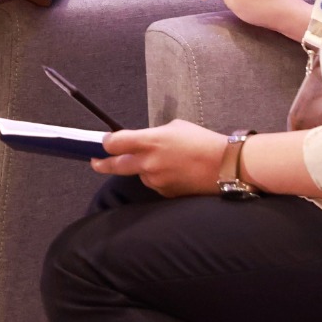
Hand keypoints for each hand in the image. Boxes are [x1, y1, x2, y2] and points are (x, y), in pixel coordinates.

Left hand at [92, 120, 232, 194]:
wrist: (226, 166)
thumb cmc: (203, 141)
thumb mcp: (176, 128)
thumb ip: (154, 135)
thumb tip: (143, 142)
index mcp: (149, 142)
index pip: (114, 143)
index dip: (106, 143)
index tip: (104, 143)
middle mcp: (148, 163)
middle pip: (114, 166)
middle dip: (101, 164)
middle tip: (95, 162)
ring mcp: (156, 181)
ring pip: (140, 175)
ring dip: (144, 170)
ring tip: (168, 162)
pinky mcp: (165, 193)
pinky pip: (155, 185)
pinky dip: (160, 179)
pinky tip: (176, 173)